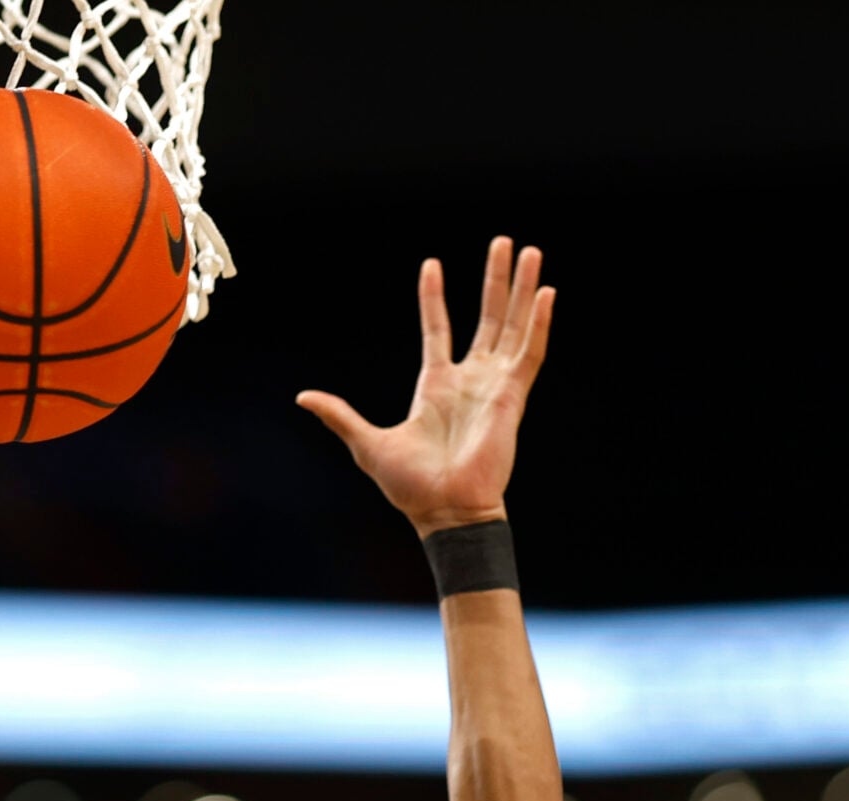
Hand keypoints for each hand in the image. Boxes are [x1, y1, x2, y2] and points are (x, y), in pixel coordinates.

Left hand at [297, 237, 553, 535]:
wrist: (444, 511)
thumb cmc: (410, 486)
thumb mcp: (367, 443)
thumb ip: (340, 416)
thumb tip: (303, 398)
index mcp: (436, 386)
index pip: (436, 329)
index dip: (433, 298)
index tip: (430, 264)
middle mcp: (470, 380)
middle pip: (486, 318)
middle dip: (494, 280)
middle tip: (503, 242)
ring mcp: (493, 385)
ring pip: (512, 326)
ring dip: (522, 289)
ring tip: (531, 251)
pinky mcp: (513, 397)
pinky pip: (530, 353)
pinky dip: (538, 323)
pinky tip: (545, 293)